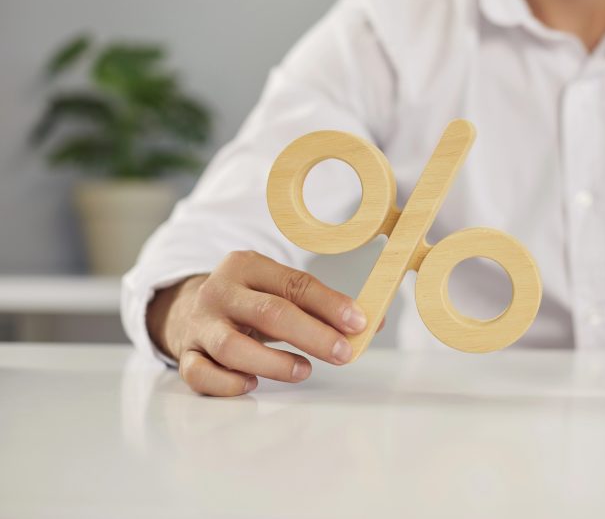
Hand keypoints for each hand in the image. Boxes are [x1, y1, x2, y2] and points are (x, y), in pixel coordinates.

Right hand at [146, 251, 383, 396]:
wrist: (187, 308)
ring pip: (232, 346)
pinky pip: (200, 373)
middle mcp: (220, 291)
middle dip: (312, 335)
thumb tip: (373, 322)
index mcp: (247, 265)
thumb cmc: (249, 302)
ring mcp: (199, 324)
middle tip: (342, 353)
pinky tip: (252, 384)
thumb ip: (322, 305)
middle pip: (268, 312)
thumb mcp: (278, 290)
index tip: (358, 323)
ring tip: (303, 371)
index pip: (294, 283)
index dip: (330, 304)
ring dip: (273, 362)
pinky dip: (227, 383)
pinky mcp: (185, 354)